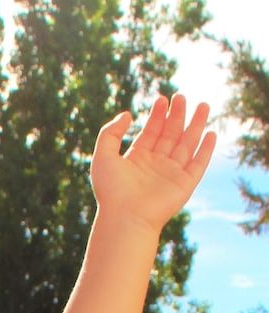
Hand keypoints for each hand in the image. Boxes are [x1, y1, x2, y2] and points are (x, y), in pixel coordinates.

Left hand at [91, 94, 215, 233]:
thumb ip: (110, 133)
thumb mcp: (103, 155)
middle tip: (181, 96)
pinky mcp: (185, 184)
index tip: (161, 99)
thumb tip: (127, 114)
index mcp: (137, 159)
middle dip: (177, 115)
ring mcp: (171, 174)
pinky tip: (210, 133)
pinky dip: (206, 149)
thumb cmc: (111, 190)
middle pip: (170, 134)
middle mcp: (156, 165)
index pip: (151, 132)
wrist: (125, 217)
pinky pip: (199, 163)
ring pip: (187, 144)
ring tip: (202, 105)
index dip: (157, 115)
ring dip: (195, 125)